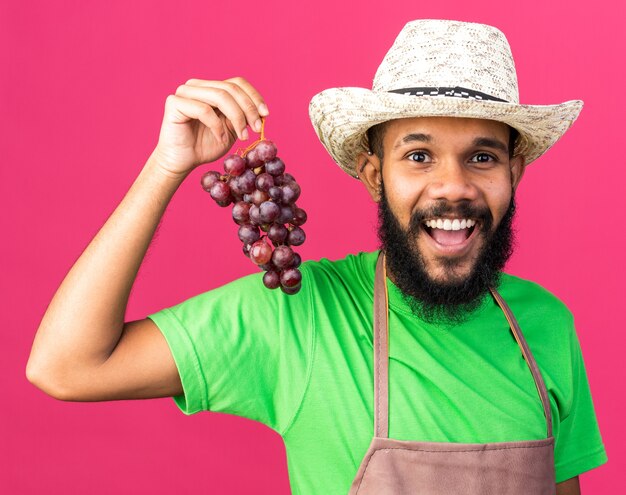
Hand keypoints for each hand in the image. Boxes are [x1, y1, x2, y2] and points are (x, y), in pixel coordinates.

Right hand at [150, 77, 267, 177]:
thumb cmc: (205, 146)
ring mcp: (184, 92)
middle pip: (230, 89)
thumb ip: (242, 117)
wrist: (182, 162)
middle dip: (248, 109)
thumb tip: (260, 111)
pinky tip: (220, 138)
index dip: (254, 96)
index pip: (237, 83)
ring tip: (242, 136)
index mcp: (210, 88)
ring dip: (236, 117)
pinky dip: (217, 125)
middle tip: (256, 128)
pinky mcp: (174, 103)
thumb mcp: (230, 130)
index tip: (265, 114)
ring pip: (220, 96)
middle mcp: (197, 86)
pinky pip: (204, 109)